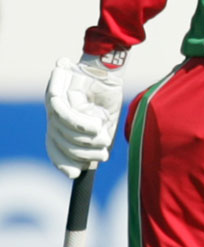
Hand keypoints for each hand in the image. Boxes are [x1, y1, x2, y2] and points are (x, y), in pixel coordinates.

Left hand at [45, 52, 126, 177]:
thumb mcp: (103, 128)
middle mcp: (54, 118)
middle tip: (102, 150)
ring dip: (87, 138)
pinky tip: (97, 124)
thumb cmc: (106, 99)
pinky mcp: (55, 94)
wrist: (108, 73)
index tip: (76, 173)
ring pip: (63, 132)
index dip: (62, 163)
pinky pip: (64, 116)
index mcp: (63, 127)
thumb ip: (95, 145)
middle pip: (61, 145)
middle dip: (83, 154)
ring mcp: (52, 106)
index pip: (55, 150)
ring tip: (103, 131)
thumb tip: (90, 167)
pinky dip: (82, 124)